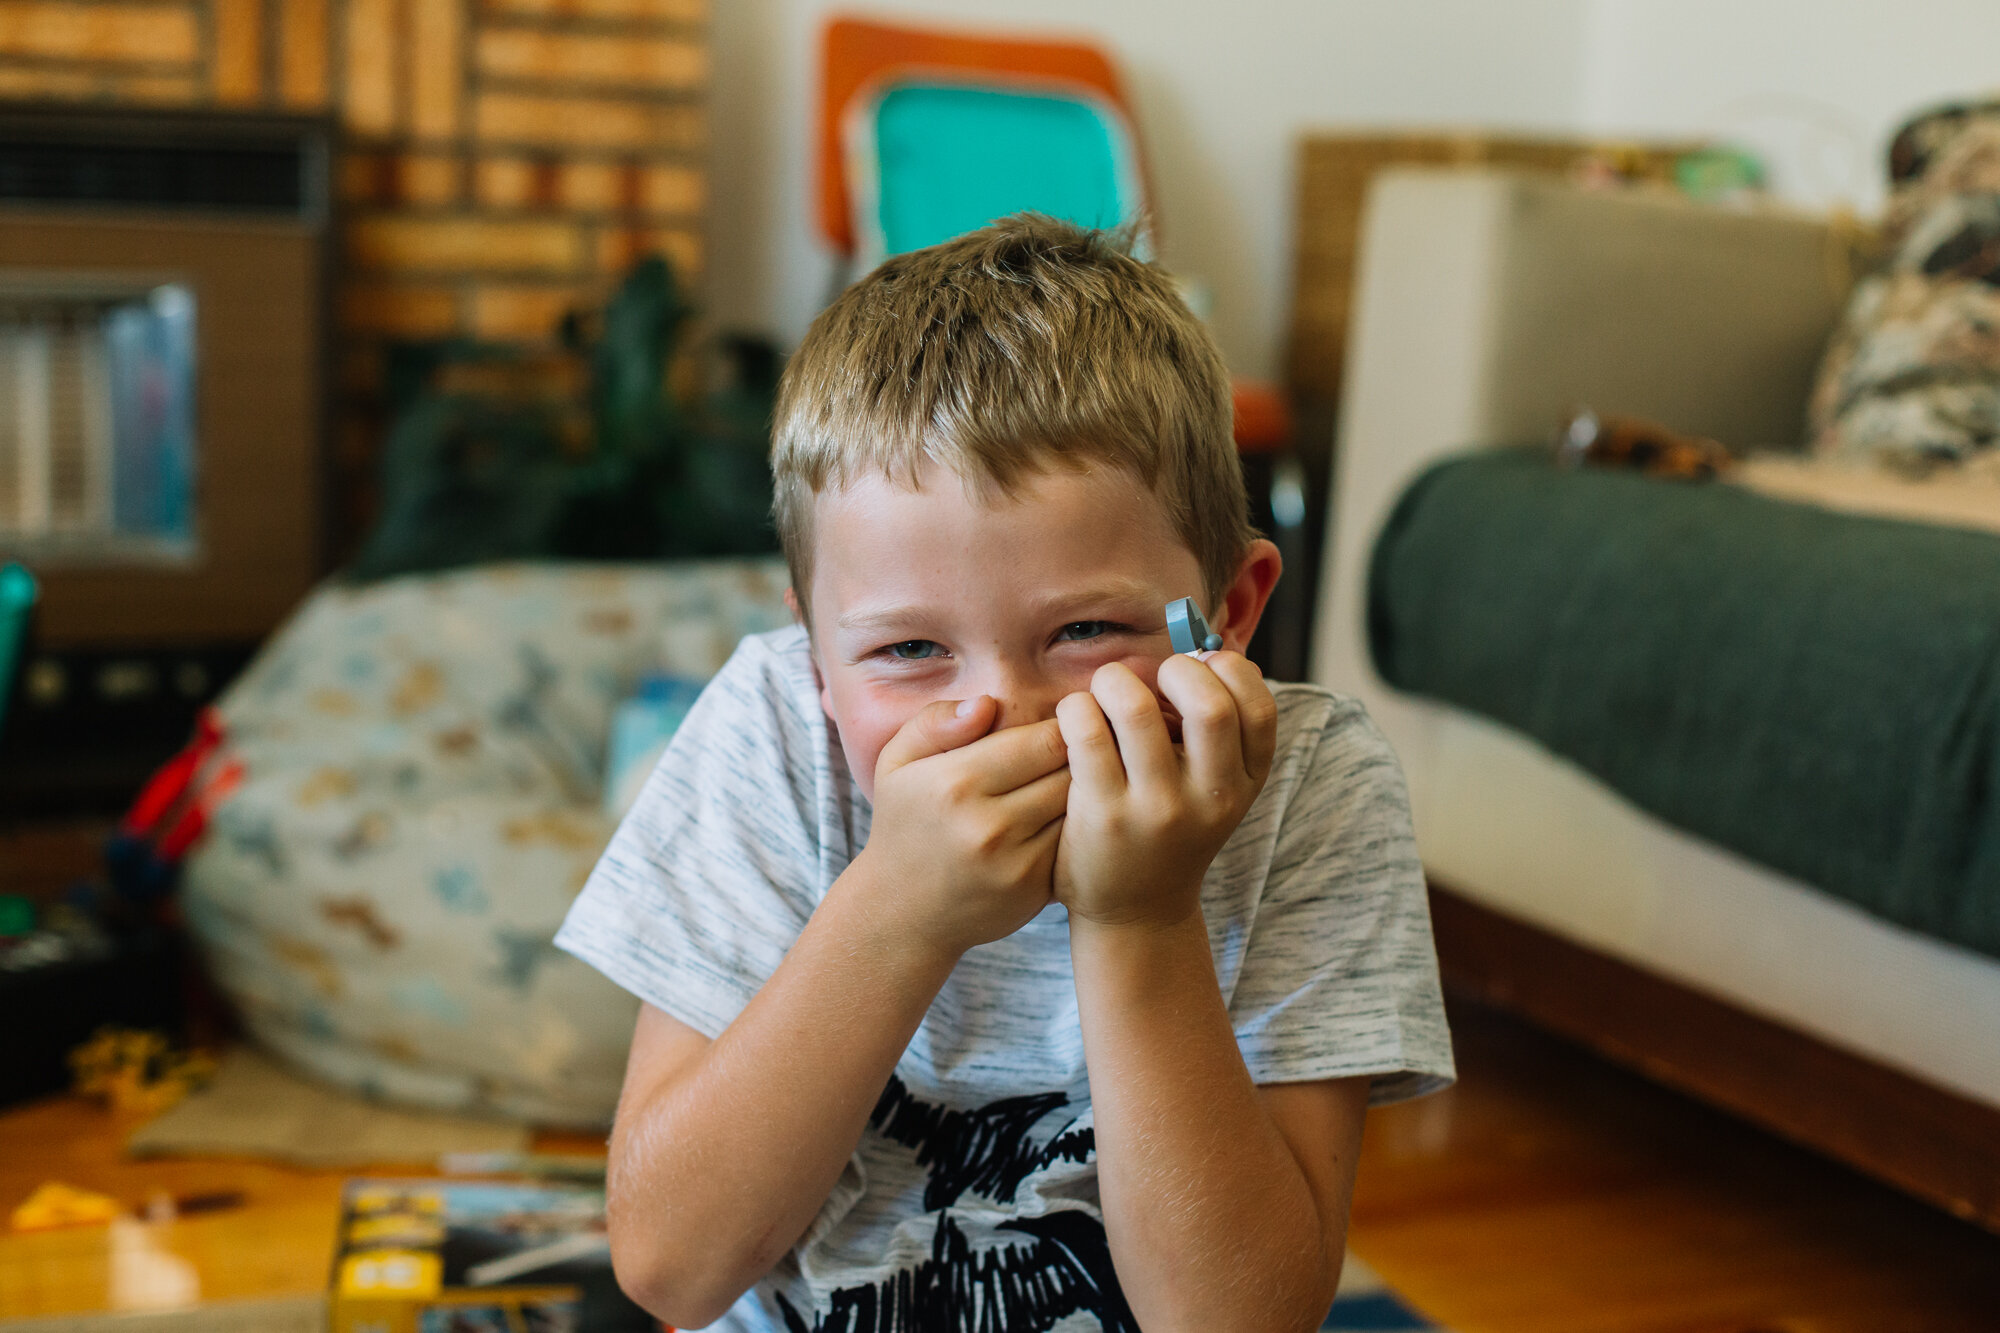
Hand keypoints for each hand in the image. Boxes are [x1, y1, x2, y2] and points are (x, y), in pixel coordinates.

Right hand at [849, 696, 1071, 959]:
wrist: (901, 914)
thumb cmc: (903, 826)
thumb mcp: (896, 764)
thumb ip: (935, 723)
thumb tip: (987, 704)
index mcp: (955, 782)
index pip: (1045, 738)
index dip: (1064, 726)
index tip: (1061, 725)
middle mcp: (987, 824)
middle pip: (1071, 771)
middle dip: (1081, 756)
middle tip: (1081, 750)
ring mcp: (1014, 861)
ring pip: (1079, 807)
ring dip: (1085, 792)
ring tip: (1077, 782)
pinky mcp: (1034, 889)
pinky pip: (1073, 842)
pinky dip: (1077, 828)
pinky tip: (1070, 819)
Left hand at [1053, 653, 1276, 928]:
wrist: (1135, 912)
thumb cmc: (1170, 830)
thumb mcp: (1213, 788)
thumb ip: (1216, 731)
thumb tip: (1203, 645)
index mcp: (1245, 783)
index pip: (1259, 706)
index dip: (1228, 669)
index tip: (1199, 666)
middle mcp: (1210, 798)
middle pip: (1210, 704)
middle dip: (1175, 669)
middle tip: (1151, 679)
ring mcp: (1157, 810)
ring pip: (1135, 708)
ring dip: (1114, 680)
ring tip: (1105, 692)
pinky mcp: (1103, 817)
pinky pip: (1085, 730)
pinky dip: (1076, 707)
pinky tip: (1075, 719)